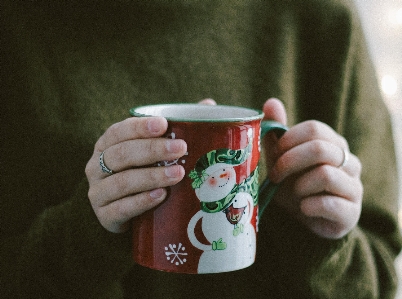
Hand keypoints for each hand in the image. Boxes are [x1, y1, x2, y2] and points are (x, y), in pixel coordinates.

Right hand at [85, 116, 186, 232]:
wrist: (133, 215)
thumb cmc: (146, 174)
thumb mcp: (156, 152)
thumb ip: (178, 129)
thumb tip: (207, 104)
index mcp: (107, 145)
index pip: (119, 131)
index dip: (139, 127)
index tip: (164, 124)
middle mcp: (96, 167)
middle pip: (120, 154)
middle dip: (151, 150)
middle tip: (181, 148)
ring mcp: (98, 193)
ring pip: (121, 182)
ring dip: (150, 176)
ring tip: (177, 174)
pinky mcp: (104, 217)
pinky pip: (120, 209)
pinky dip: (141, 202)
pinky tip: (160, 196)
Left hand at [263, 98, 362, 238]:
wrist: (305, 219)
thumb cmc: (292, 183)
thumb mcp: (281, 158)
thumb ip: (277, 132)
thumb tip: (271, 101)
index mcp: (333, 144)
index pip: (315, 129)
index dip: (289, 140)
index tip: (274, 155)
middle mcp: (349, 162)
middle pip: (320, 149)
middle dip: (289, 162)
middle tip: (275, 176)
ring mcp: (353, 187)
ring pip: (325, 175)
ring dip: (299, 186)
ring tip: (293, 194)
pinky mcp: (351, 212)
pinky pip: (329, 203)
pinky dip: (309, 206)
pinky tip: (304, 208)